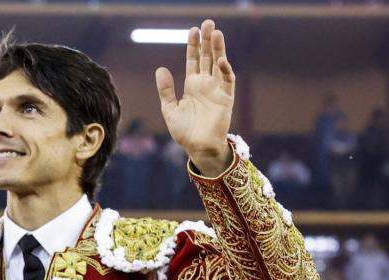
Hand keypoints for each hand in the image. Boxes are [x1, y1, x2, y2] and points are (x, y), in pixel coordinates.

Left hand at [155, 19, 235, 173]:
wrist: (197, 148)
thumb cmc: (184, 131)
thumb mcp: (169, 109)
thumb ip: (165, 90)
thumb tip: (160, 69)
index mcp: (192, 85)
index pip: (193, 60)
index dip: (193, 45)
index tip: (193, 29)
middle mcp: (205, 84)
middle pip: (207, 57)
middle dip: (207, 41)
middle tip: (208, 23)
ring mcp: (217, 89)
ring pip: (219, 64)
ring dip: (218, 49)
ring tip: (216, 33)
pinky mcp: (226, 98)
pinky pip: (227, 81)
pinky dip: (225, 70)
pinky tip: (221, 60)